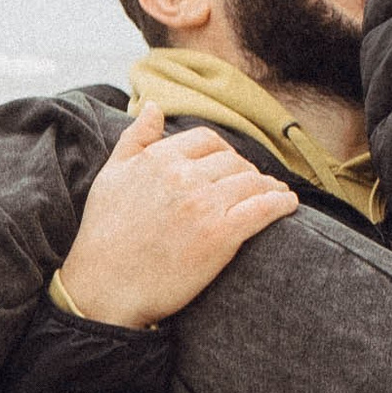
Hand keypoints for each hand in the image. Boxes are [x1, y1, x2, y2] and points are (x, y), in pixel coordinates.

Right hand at [57, 108, 300, 327]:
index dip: (223, 151)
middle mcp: (185, 176)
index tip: (228, 165)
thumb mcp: (111, 176)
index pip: (207, 140)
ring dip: (267, 186)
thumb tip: (154, 106)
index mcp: (160, 159)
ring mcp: (205, 205)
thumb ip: (135, 139)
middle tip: (251, 185)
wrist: (105, 287)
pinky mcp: (221, 235)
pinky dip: (281, 203)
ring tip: (275, 193)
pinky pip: (263, 208)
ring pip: (252, 182)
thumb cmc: (103, 234)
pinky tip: (288, 204)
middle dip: (245, 171)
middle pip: (233, 161)